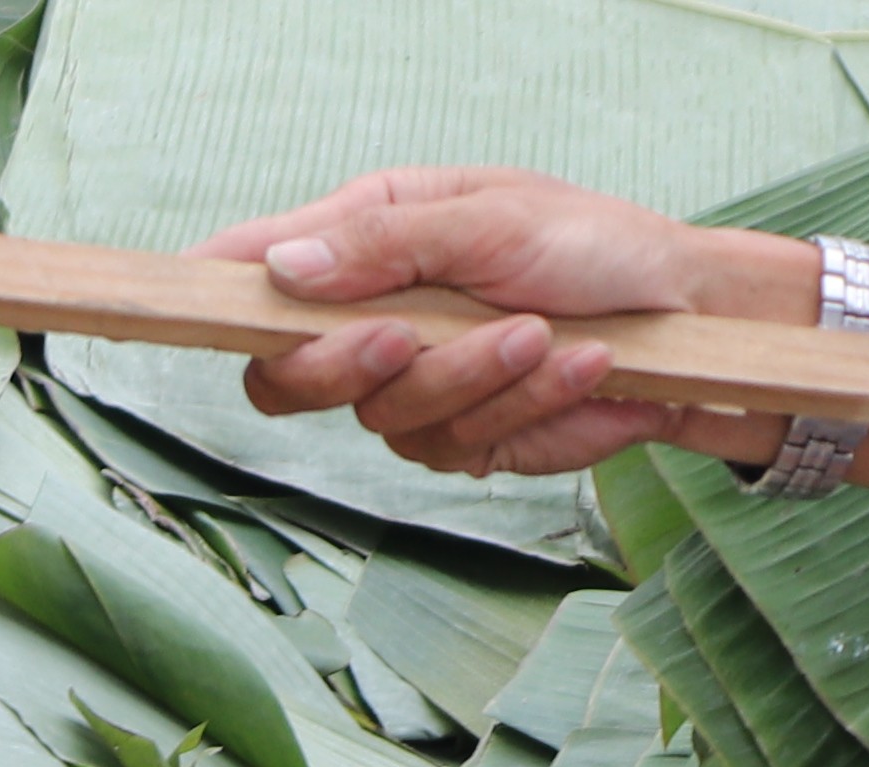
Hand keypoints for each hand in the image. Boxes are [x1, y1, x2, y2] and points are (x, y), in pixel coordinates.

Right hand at [198, 169, 804, 477]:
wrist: (688, 320)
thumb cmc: (596, 244)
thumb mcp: (493, 217)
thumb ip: (385, 243)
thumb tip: (282, 271)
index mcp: (368, 239)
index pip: (258, 272)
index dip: (211, 290)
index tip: (180, 294)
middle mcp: (373, 319)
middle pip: (285, 379)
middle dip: (346, 365)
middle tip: (408, 336)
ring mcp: (409, 389)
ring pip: (385, 418)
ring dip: (478, 379)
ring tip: (551, 333)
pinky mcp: (457, 440)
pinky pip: (457, 446)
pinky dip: (527, 406)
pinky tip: (582, 367)